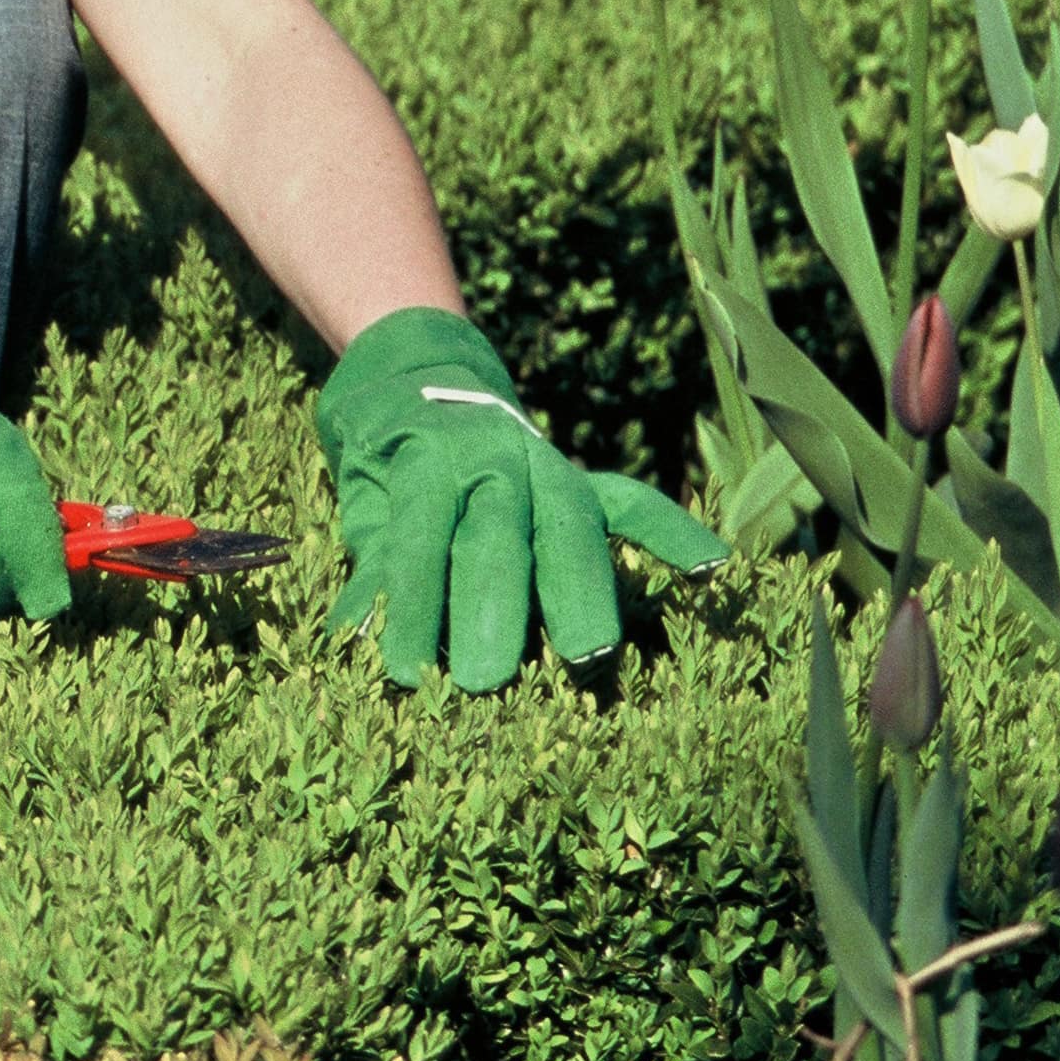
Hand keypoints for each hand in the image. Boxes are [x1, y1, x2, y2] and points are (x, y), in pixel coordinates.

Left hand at [313, 307, 724, 690]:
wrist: (421, 381)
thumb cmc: (386, 464)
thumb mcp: (362, 505)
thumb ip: (369, 567)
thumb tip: (348, 638)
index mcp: (427, 460)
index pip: (419, 537)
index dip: (411, 604)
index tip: (405, 669)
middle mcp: (494, 457)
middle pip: (498, 536)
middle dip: (492, 610)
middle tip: (485, 679)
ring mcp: (548, 465)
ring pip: (570, 527)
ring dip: (580, 592)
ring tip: (588, 655)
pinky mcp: (584, 481)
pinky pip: (634, 505)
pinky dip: (673, 534)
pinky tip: (712, 570)